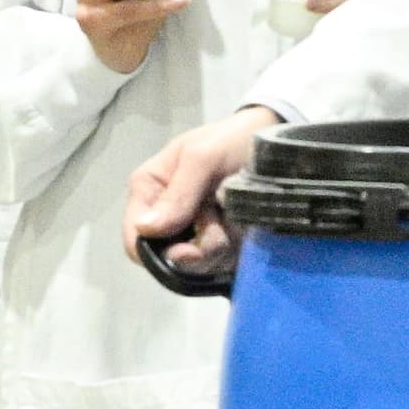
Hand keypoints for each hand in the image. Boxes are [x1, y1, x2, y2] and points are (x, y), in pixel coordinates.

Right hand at [128, 106, 277, 282]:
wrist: (274, 144)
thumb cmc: (232, 141)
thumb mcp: (203, 157)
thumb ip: (177, 194)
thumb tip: (145, 230)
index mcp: (150, 191)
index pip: (134, 239)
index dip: (156, 254)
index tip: (190, 250)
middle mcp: (165, 217)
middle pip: (166, 259)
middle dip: (195, 254)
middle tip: (221, 232)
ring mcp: (192, 233)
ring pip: (194, 267)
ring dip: (218, 251)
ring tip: (235, 221)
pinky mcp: (217, 245)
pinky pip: (217, 266)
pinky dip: (231, 256)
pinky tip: (242, 233)